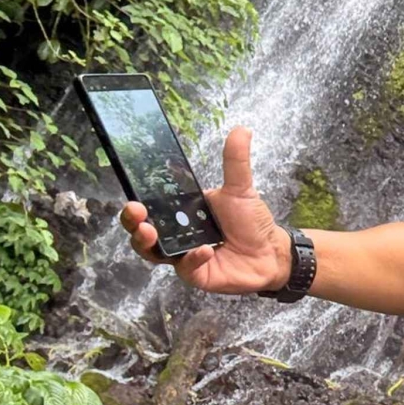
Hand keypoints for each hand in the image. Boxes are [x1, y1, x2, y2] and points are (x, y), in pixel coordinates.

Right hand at [118, 126, 290, 293]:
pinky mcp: (197, 275)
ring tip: (150, 231)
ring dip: (147, 243)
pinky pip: (186, 269)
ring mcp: (184, 257)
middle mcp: (176, 236)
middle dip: (132, 223)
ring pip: (154, 254)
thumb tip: (241, 129)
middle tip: (135, 212)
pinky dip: (192, 259)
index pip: (149, 208)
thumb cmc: (251, 222)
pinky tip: (205, 250)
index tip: (132, 197)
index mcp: (180, 214)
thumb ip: (235, 161)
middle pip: (142, 231)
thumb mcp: (241, 189)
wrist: (271, 252)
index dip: (136, 205)